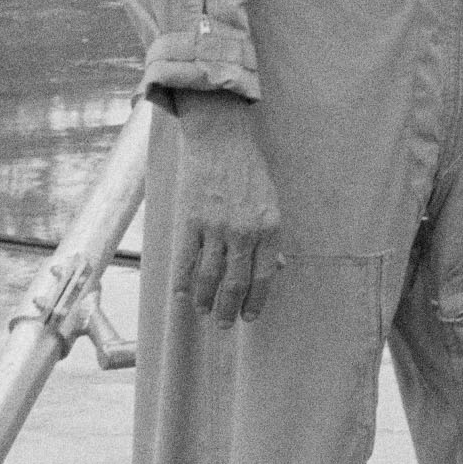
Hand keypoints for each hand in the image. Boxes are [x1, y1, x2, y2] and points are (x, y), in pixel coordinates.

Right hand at [163, 93, 281, 321]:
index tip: (248, 317)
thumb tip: (279, 269)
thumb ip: (272, 238)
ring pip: (209, 277)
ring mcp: (215, 227)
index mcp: (269, 227)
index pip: (263, 277)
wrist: (220, 139)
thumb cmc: (249, 171)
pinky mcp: (191, 220)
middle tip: (223, 324)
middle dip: (228, 309)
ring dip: (205, 300)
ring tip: (203, 312)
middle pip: (235, 283)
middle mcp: (244, 231)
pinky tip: (183, 295)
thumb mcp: (271, 202)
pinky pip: (186, 260)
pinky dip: (184, 282)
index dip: (255, 302)